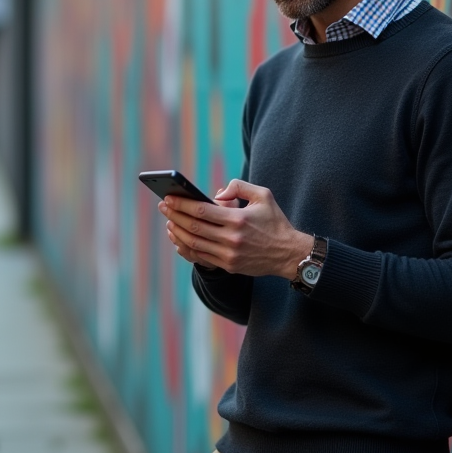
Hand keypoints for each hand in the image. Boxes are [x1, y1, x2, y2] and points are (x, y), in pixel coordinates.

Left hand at [160, 179, 311, 278]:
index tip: (169, 197)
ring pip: (194, 243)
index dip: (182, 204)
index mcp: (238, 219)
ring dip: (178, 232)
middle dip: (174, 215)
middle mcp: (232, 238)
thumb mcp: (263, 195)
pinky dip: (187, 248)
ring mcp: (229, 254)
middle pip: (194, 227)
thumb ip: (239, 187)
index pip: (202, 210)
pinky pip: (201, 257)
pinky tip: (180, 238)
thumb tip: (217, 193)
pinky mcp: (229, 265)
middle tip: (163, 207)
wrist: (289, 254)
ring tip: (169, 222)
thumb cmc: (275, 222)